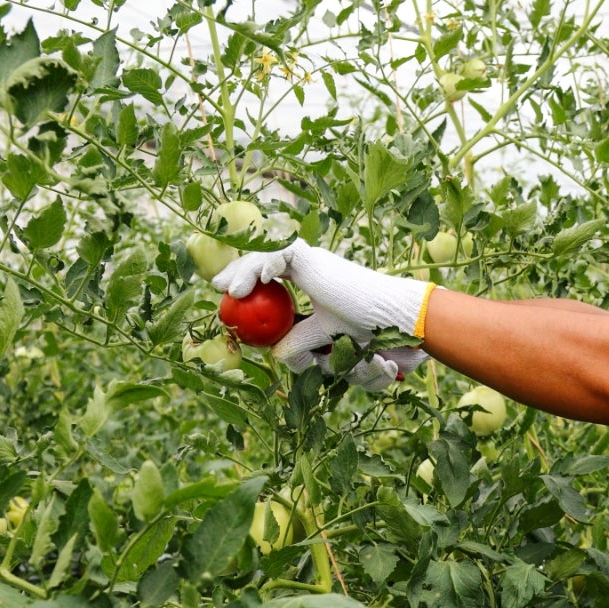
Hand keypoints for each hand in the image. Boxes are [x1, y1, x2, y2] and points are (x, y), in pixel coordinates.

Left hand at [218, 240, 434, 388]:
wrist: (391, 319)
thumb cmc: (366, 328)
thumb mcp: (326, 339)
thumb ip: (302, 342)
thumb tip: (276, 353)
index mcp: (312, 279)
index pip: (273, 275)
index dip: (250, 282)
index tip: (231, 296)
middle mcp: (310, 266)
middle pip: (264, 259)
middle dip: (239, 270)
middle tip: (217, 286)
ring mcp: (311, 260)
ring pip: (266, 256)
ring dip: (246, 271)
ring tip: (230, 290)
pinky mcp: (312, 259)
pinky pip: (280, 254)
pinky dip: (264, 265)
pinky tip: (257, 280)